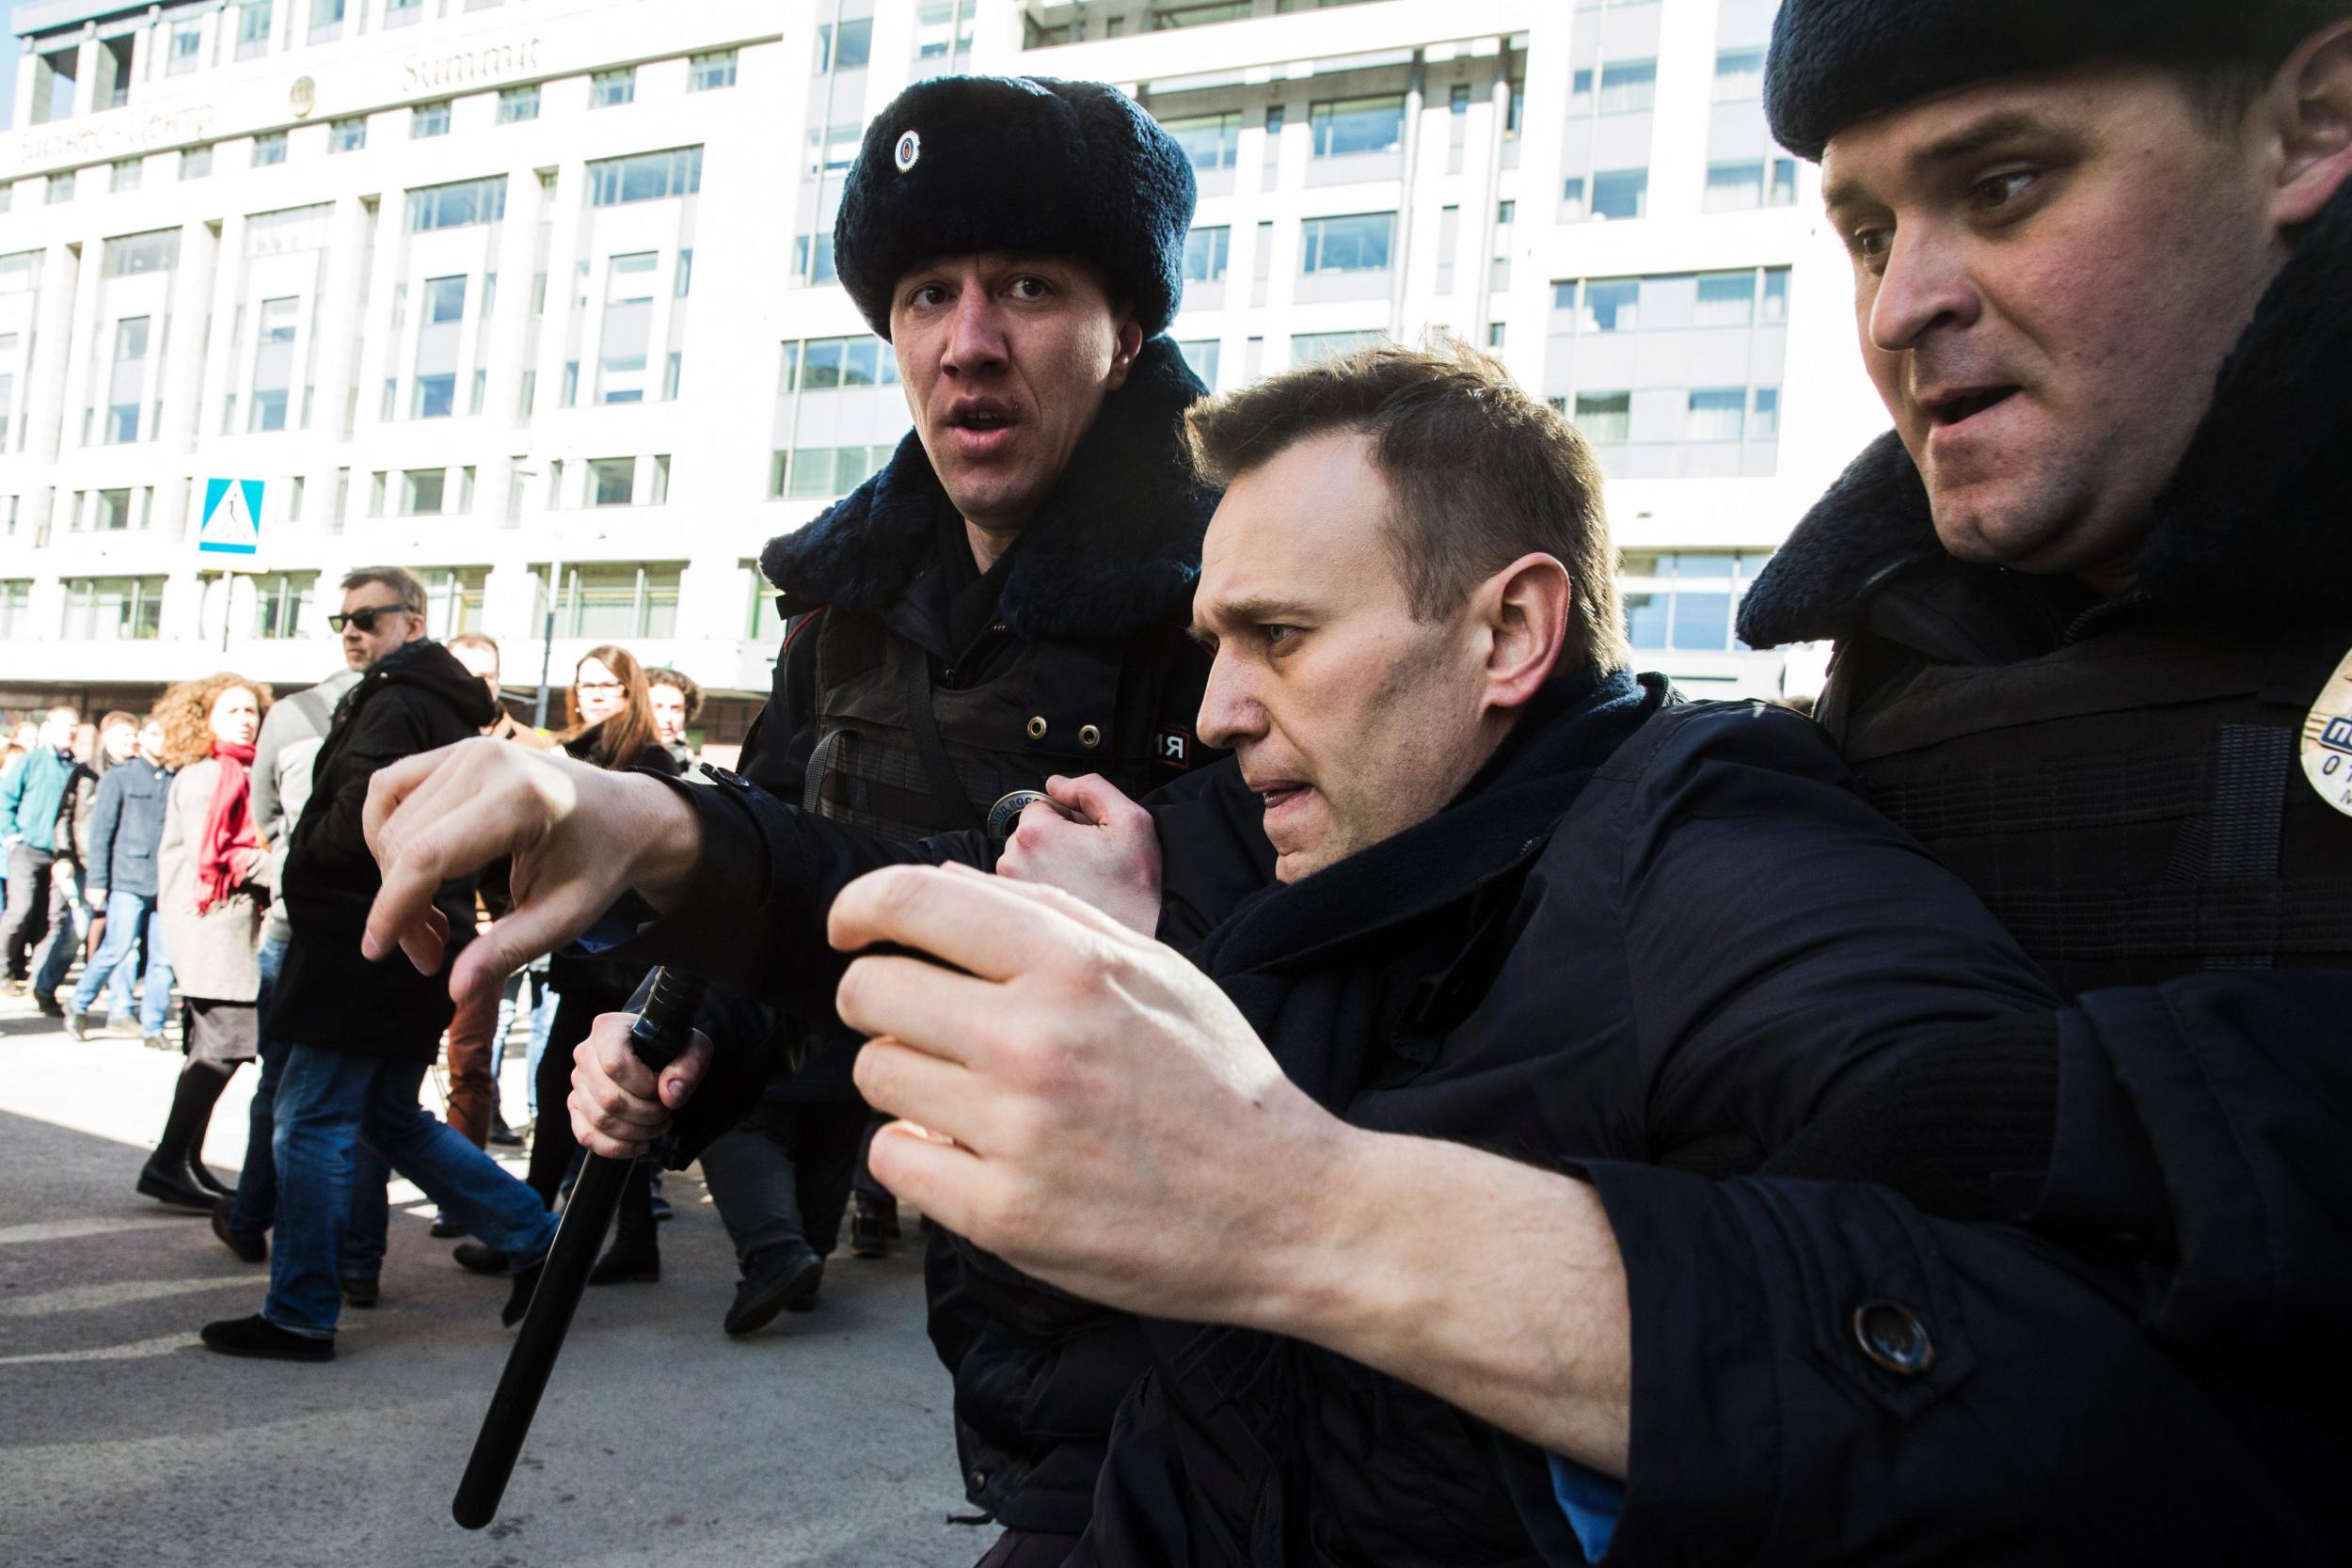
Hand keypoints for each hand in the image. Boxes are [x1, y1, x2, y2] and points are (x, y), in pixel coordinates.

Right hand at [360, 736, 701, 1005]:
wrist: (628, 815)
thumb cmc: (600, 866)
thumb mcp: (567, 917)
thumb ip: (510, 951)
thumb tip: (455, 992)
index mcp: (520, 799)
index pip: (427, 856)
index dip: (393, 908)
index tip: (376, 952)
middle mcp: (487, 762)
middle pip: (403, 843)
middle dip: (402, 907)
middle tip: (432, 953)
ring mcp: (468, 749)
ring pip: (388, 819)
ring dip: (391, 876)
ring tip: (429, 917)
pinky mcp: (456, 750)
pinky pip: (390, 789)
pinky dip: (388, 835)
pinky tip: (412, 872)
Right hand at [568, 1009, 713, 1158]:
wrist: (660, 1057)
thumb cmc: (674, 1048)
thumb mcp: (694, 1048)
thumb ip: (689, 1066)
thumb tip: (670, 1095)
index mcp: (607, 1029)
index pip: (615, 1065)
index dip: (644, 1086)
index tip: (663, 1088)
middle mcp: (585, 1053)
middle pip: (609, 1098)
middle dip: (646, 1114)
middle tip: (666, 1111)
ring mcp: (579, 1082)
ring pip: (600, 1120)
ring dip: (636, 1132)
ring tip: (659, 1124)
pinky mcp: (577, 1106)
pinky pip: (586, 1136)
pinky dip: (616, 1147)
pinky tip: (640, 1144)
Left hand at [836, 863, 1358, 1328]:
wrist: (1287, 1208)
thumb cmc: (1222, 1084)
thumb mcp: (1156, 969)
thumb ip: (1049, 919)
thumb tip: (946, 887)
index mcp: (1073, 966)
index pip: (912, 901)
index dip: (858, 908)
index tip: (850, 928)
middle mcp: (1035, 1040)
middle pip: (870, 992)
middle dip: (880, 1001)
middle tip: (921, 1023)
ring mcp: (1015, 1132)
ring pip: (875, 1075)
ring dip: (906, 1079)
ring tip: (969, 1093)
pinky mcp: (1004, 1215)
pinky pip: (893, 1159)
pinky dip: (918, 1152)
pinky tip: (970, 1150)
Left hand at [994, 774, 1161, 935]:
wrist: (1140, 933)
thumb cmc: (1135, 884)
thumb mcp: (1129, 819)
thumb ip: (1090, 788)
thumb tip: (1056, 783)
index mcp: (1036, 834)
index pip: (1040, 805)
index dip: (1068, 816)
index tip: (1088, 835)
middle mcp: (1014, 860)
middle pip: (1030, 830)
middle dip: (1056, 837)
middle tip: (1089, 856)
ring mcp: (1013, 887)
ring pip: (1027, 856)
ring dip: (1049, 859)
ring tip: (1082, 876)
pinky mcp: (1018, 907)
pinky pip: (1026, 880)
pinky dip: (1044, 881)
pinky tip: (1072, 891)